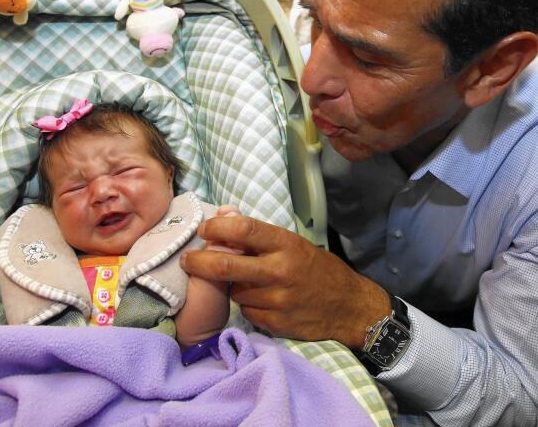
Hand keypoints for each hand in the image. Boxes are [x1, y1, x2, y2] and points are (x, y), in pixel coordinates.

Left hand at [180, 215, 390, 347]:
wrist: (349, 306)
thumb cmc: (317, 269)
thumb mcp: (293, 243)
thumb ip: (258, 233)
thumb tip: (223, 213)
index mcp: (285, 244)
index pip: (243, 229)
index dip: (217, 227)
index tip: (205, 229)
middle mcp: (280, 271)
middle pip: (225, 264)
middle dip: (199, 262)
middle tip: (188, 260)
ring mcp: (277, 299)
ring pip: (234, 291)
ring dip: (233, 287)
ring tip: (249, 282)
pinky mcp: (276, 323)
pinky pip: (247, 312)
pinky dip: (249, 306)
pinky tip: (264, 301)